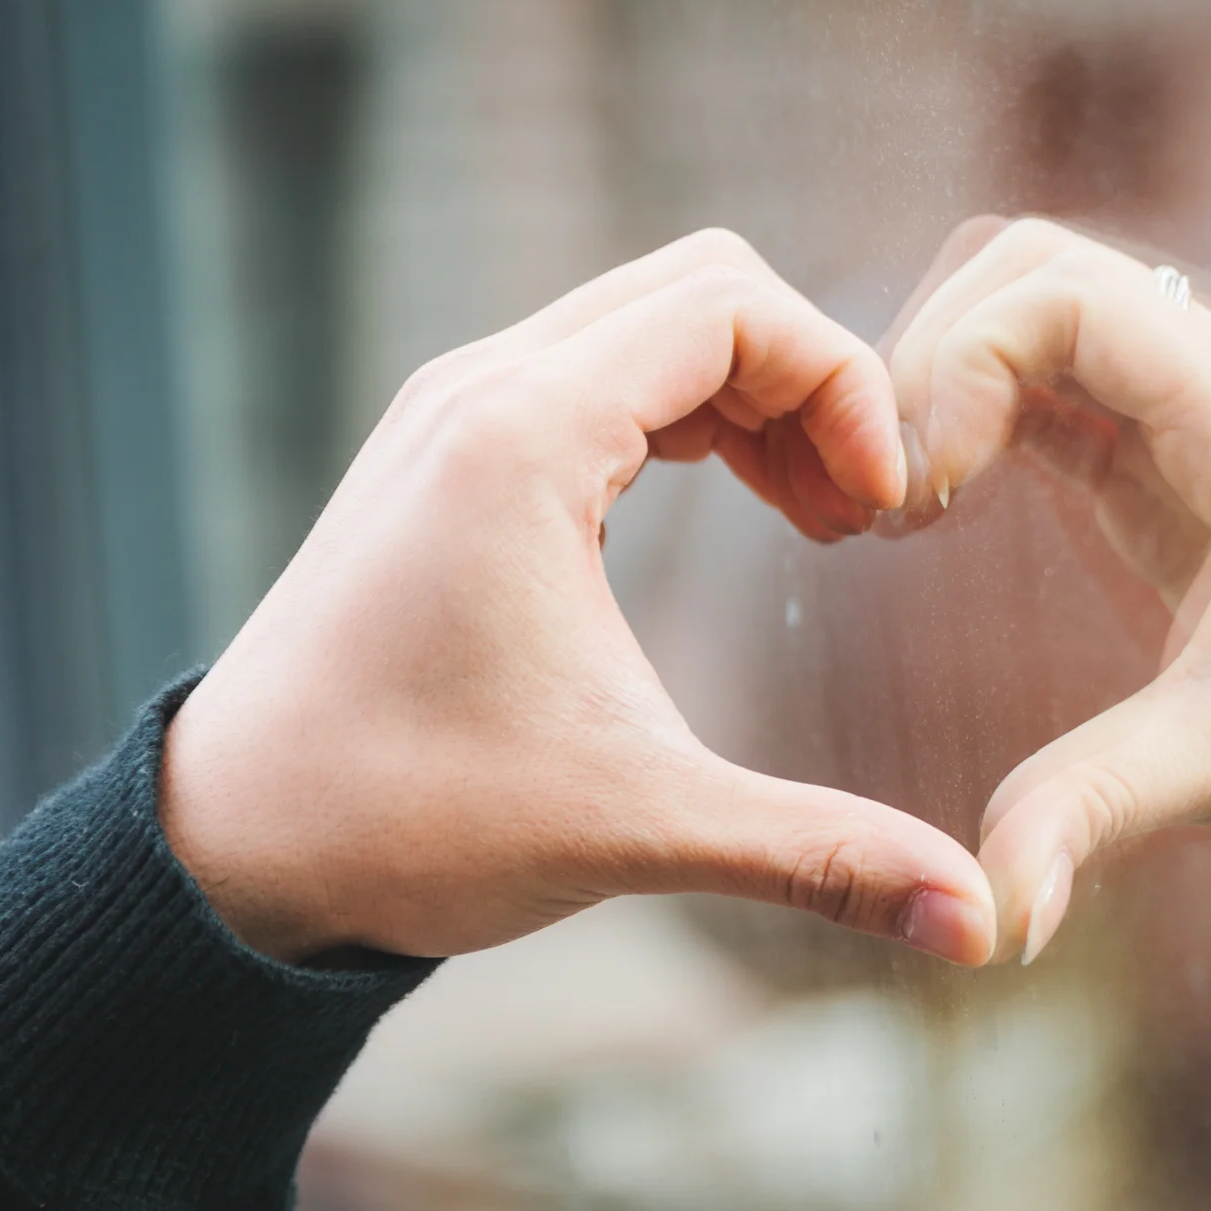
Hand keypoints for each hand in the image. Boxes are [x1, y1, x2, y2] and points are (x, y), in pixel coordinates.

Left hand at [161, 230, 995, 966]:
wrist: (229, 849)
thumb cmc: (407, 823)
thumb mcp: (638, 827)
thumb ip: (823, 857)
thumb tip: (981, 926)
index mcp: (523, 436)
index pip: (733, 304)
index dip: (845, 384)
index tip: (887, 507)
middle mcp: (482, 388)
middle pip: (702, 284)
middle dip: (812, 380)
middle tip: (863, 514)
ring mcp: (456, 410)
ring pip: (653, 319)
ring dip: (759, 394)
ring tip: (822, 520)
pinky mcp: (450, 450)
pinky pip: (605, 369)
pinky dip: (696, 412)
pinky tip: (743, 512)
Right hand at [884, 218, 1210, 965]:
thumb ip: (1099, 812)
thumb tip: (986, 915)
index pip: (1065, 292)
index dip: (957, 363)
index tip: (914, 497)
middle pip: (1034, 268)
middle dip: (931, 357)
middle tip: (879, 499)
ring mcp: (1204, 413)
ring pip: (1038, 314)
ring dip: (949, 382)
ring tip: (896, 512)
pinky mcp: (1180, 461)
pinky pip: (1056, 384)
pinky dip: (978, 419)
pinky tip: (931, 515)